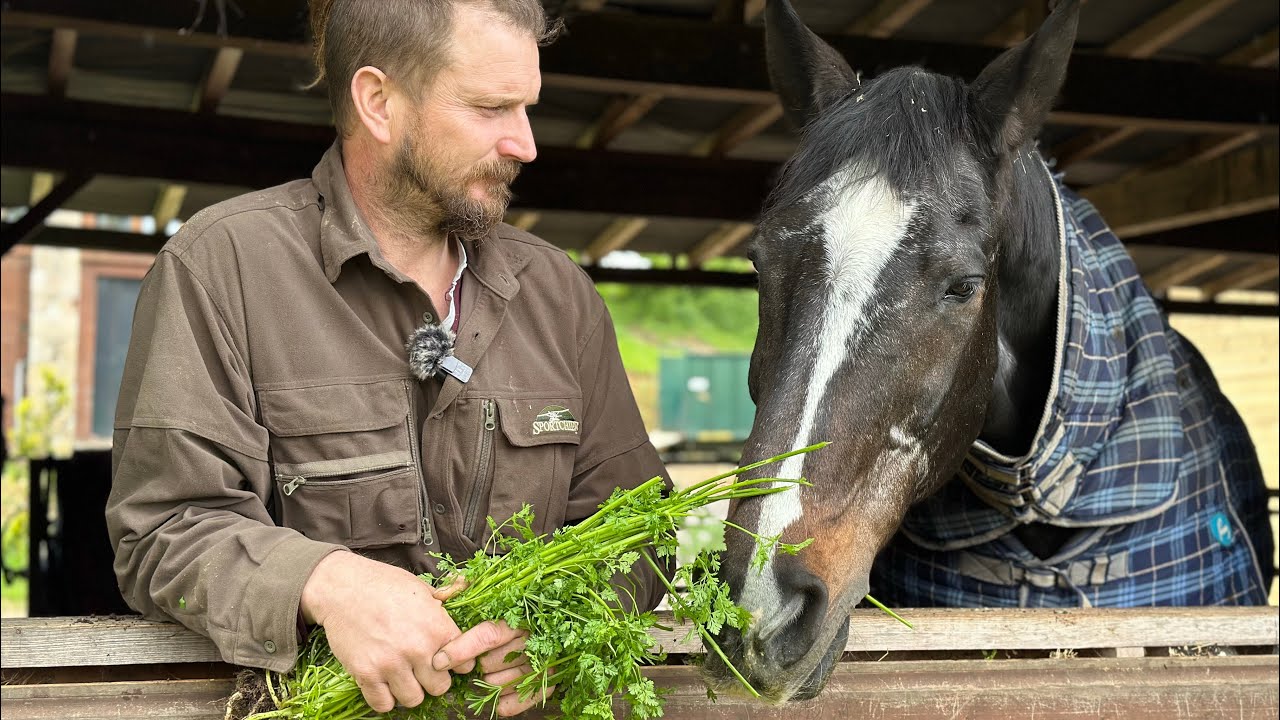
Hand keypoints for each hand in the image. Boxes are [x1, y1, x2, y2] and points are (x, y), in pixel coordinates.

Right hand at [299, 552, 465, 712]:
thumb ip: (444, 598)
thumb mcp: (420, 587)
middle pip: (440, 687)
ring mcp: (391, 664)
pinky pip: (383, 704)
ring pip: (414, 699)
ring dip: (410, 690)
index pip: (464, 664)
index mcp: (436, 627)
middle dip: (433, 679)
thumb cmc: (383, 583)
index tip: (445, 660)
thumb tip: (465, 585)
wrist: (342, 587)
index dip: (456, 663)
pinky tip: (384, 683)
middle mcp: (417, 649)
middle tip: (422, 669)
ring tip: (403, 675)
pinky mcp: (366, 674)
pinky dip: (385, 698)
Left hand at [432, 582, 555, 716]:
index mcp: (520, 617)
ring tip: (493, 669)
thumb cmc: (527, 607)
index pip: (487, 636)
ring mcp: (542, 664)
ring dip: (489, 680)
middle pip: (489, 663)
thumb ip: (476, 586)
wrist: (565, 620)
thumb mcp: (503, 591)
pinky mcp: (549, 683)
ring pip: (499, 683)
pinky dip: (505, 702)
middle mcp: (533, 640)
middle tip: (482, 655)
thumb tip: (454, 581)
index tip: (440, 660)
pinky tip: (499, 695)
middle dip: (478, 663)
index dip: (461, 649)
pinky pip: (518, 702)